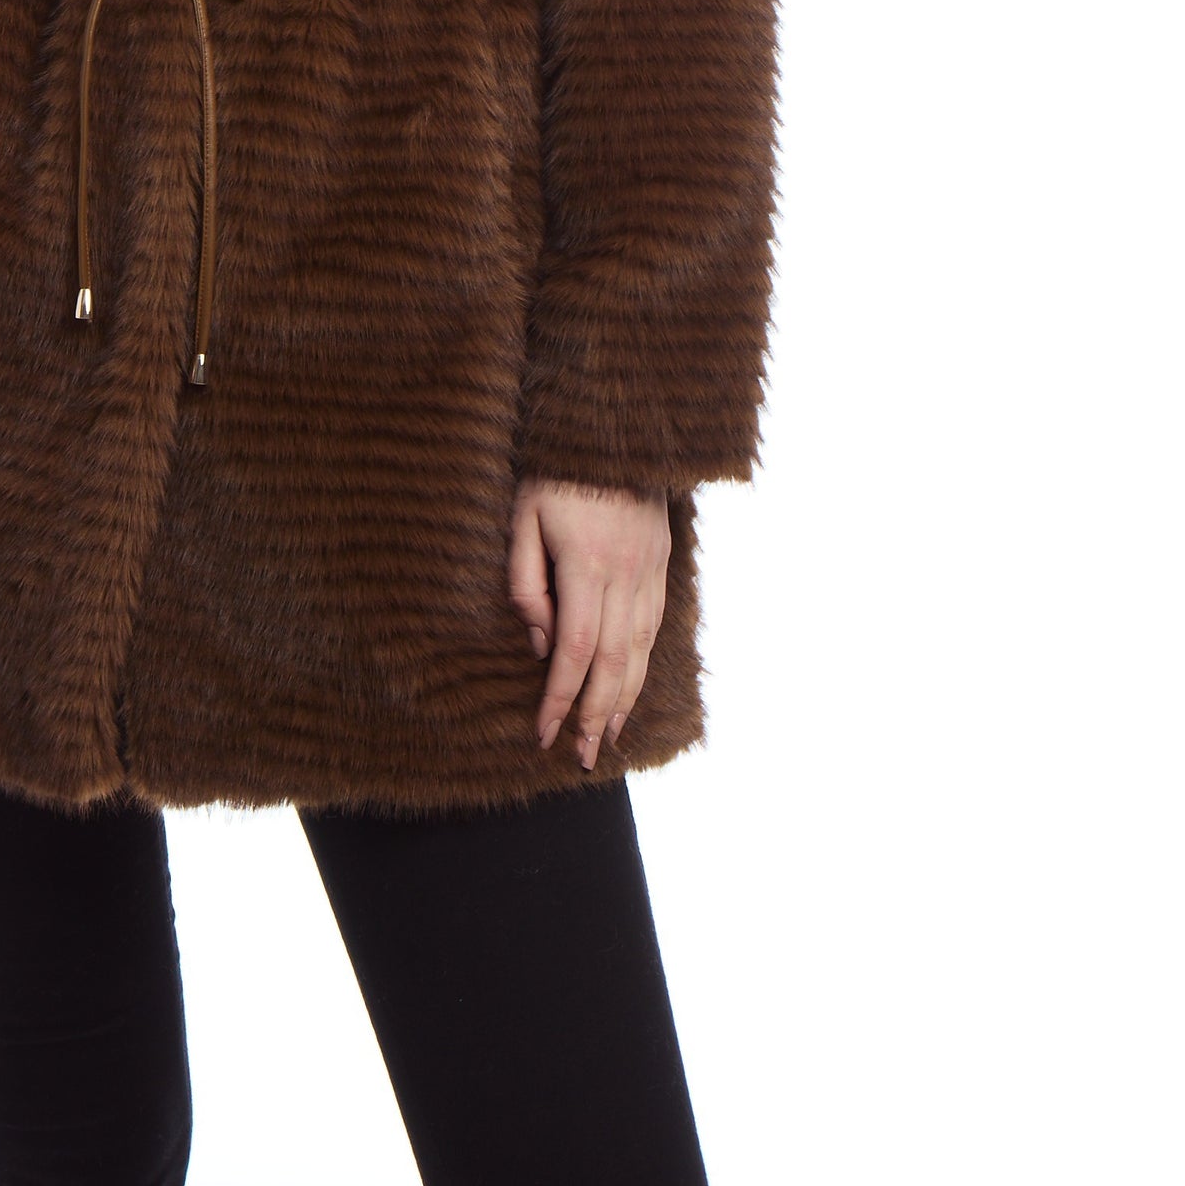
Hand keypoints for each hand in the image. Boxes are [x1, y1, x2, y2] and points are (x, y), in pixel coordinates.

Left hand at [508, 476, 670, 771]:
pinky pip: (654, 627)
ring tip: (609, 737)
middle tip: (582, 759)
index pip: (576, 650)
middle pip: (614, 662)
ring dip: (625, 699)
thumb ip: (526, 582)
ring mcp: (650, 570)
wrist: (615, 425)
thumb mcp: (522, 516)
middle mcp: (626, 573)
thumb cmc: (554, 470)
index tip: (543, 733)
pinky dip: (642, 666)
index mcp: (587, 563)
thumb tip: (542, 645)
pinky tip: (631, 687)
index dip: (561, 698)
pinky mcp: (662, 563)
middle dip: (597, 716)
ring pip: (641, 650)